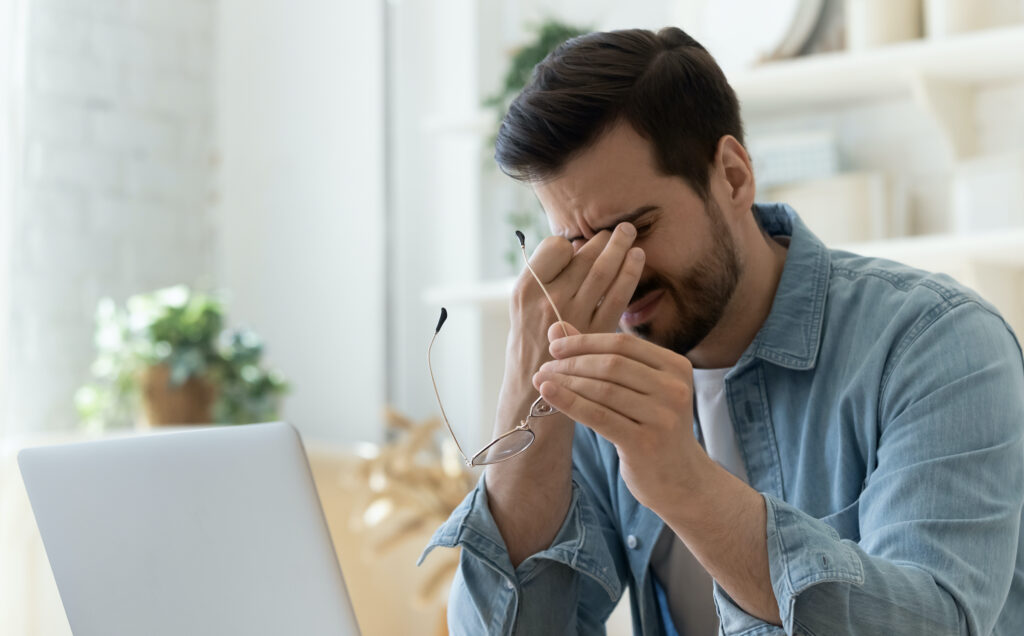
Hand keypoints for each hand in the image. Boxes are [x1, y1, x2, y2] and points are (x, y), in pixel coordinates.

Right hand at [507, 223, 644, 374]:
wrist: (531, 397)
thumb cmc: (529, 349)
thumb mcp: (522, 311)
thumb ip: (544, 282)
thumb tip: (576, 249)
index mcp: (524, 290)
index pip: (555, 248)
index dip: (571, 244)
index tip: (580, 246)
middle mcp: (547, 301)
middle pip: (582, 257)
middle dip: (604, 240)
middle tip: (620, 228)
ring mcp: (572, 317)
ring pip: (602, 272)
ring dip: (620, 249)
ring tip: (630, 234)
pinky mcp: (595, 333)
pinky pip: (617, 296)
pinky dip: (630, 274)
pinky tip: (637, 260)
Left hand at [531, 323, 709, 513]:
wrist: (680, 481)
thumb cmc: (653, 428)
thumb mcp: (637, 390)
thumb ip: (602, 357)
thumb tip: (558, 327)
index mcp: (677, 366)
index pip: (624, 343)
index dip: (585, 341)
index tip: (555, 346)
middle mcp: (674, 388)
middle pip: (612, 364)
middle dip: (572, 362)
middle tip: (545, 366)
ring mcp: (663, 416)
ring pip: (603, 389)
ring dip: (566, 382)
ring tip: (541, 380)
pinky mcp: (646, 442)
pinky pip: (598, 416)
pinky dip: (569, 402)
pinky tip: (548, 394)